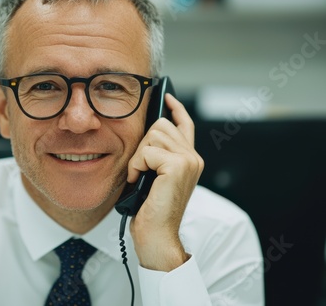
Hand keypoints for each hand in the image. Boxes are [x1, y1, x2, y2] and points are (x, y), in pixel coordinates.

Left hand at [127, 93, 203, 270]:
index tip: (168, 97)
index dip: (176, 109)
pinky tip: (140, 180)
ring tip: (140, 176)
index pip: (184, 124)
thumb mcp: (155, 175)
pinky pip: (147, 151)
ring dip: (139, 156)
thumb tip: (147, 134)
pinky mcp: (178, 166)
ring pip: (154, 135)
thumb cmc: (151, 208)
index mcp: (189, 158)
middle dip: (143, 144)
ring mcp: (188, 160)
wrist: (156, 234)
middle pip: (161, 124)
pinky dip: (137, 165)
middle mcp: (193, 157)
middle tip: (140, 168)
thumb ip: (158, 155)